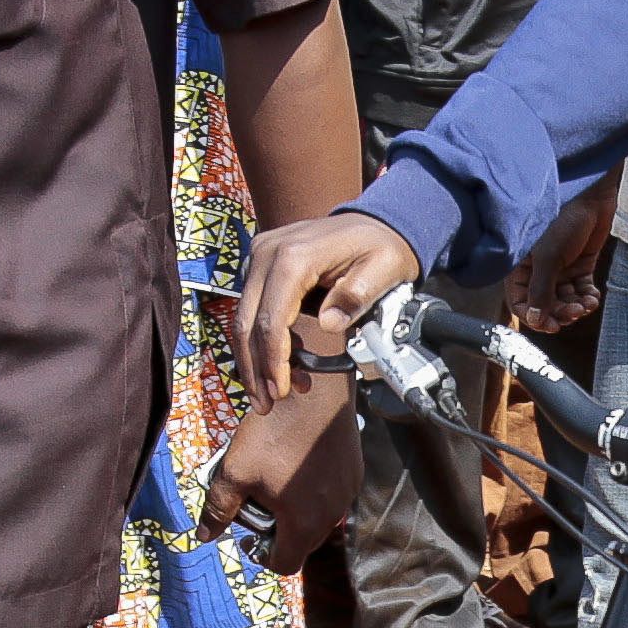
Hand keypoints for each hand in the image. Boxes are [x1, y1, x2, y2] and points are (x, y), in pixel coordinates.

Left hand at [200, 375, 364, 571]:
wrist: (316, 391)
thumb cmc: (273, 434)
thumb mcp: (235, 471)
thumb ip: (218, 508)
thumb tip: (204, 536)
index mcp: (302, 524)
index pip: (285, 564)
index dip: (263, 556)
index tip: (251, 534)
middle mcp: (331, 516)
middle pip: (304, 543)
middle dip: (280, 532)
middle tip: (260, 503)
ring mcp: (347, 494)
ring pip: (319, 519)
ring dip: (299, 512)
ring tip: (279, 480)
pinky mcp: (354, 473)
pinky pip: (333, 496)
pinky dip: (315, 491)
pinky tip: (300, 462)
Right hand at [237, 210, 421, 417]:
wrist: (373, 223)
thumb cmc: (379, 246)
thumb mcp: (383, 268)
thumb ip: (357, 295)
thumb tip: (330, 323)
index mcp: (295, 256)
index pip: (272, 318)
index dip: (273, 360)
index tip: (280, 389)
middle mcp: (268, 253)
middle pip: (248, 322)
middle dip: (256, 369)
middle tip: (265, 404)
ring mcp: (261, 257)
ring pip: (244, 319)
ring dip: (255, 360)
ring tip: (272, 393)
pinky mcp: (261, 266)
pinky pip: (253, 309)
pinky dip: (263, 341)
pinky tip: (284, 364)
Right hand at [509, 181, 615, 336]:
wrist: (592, 195)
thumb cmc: (563, 218)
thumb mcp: (548, 257)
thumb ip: (540, 290)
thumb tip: (534, 320)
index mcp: (521, 266)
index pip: (521, 301)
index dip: (534, 316)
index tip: (551, 326)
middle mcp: (538, 269)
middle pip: (545, 304)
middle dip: (559, 312)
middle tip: (574, 313)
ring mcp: (560, 268)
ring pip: (564, 299)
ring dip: (575, 306)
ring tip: (586, 304)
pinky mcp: (580, 264)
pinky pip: (581, 289)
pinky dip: (587, 297)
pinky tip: (593, 297)